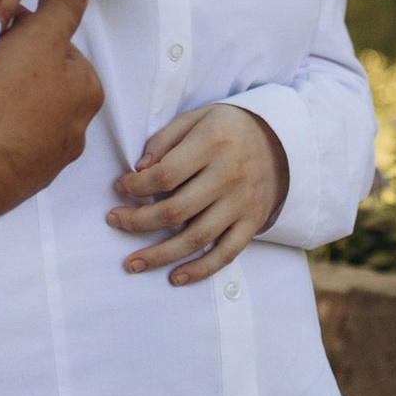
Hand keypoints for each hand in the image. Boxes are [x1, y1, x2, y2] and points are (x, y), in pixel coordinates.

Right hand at [0, 0, 102, 229]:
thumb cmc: (5, 98)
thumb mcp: (38, 37)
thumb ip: (62, 7)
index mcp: (86, 93)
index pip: (60, 48)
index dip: (28, 32)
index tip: (0, 29)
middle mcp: (74, 133)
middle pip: (42, 84)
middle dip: (18, 68)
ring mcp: (42, 164)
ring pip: (21, 116)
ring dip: (2, 102)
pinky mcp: (10, 185)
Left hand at [107, 103, 289, 284]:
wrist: (280, 142)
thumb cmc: (226, 129)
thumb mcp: (196, 118)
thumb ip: (165, 139)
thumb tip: (139, 169)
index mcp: (212, 143)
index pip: (165, 175)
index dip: (136, 186)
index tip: (121, 187)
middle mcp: (229, 175)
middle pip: (175, 211)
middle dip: (137, 222)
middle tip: (115, 222)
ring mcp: (242, 203)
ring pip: (196, 238)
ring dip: (160, 255)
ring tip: (132, 263)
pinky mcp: (252, 223)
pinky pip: (226, 253)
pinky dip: (201, 270)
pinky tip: (176, 277)